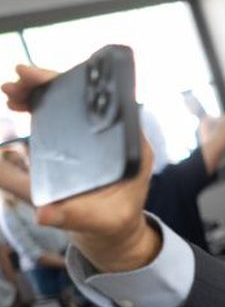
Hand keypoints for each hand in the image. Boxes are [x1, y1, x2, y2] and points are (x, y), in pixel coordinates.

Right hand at [3, 65, 158, 272]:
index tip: (43, 78)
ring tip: (11, 92)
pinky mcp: (89, 139)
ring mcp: (104, 135)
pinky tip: (19, 103)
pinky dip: (42, 106)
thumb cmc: (112, 224)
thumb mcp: (94, 221)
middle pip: (87, 98)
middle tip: (17, 80)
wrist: (114, 228)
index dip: (75, 87)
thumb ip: (70, 216)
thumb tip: (43, 213)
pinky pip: (67, 114)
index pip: (106, 104)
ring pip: (74, 102)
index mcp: (130, 148)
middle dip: (51, 84)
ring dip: (42, 92)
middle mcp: (120, 135)